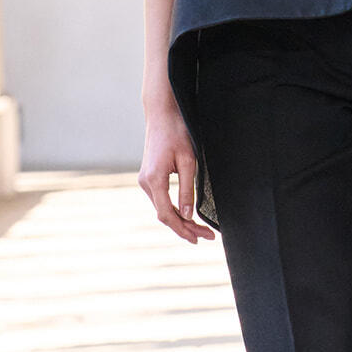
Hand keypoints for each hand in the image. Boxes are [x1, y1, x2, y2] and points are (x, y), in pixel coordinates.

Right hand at [138, 109, 215, 242]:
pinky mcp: (149, 177)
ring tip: (199, 231)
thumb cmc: (177, 132)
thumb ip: (187, 189)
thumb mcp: (188, 161)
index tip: (200, 237)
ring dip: (180, 220)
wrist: (162, 114)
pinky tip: (186, 216)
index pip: (167, 214)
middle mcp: (146, 182)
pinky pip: (160, 199)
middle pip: (164, 215)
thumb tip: (187, 214)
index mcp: (154, 180)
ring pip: (162, 208)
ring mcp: (145, 180)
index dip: (183, 229)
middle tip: (206, 237)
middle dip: (185, 228)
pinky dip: (173, 210)